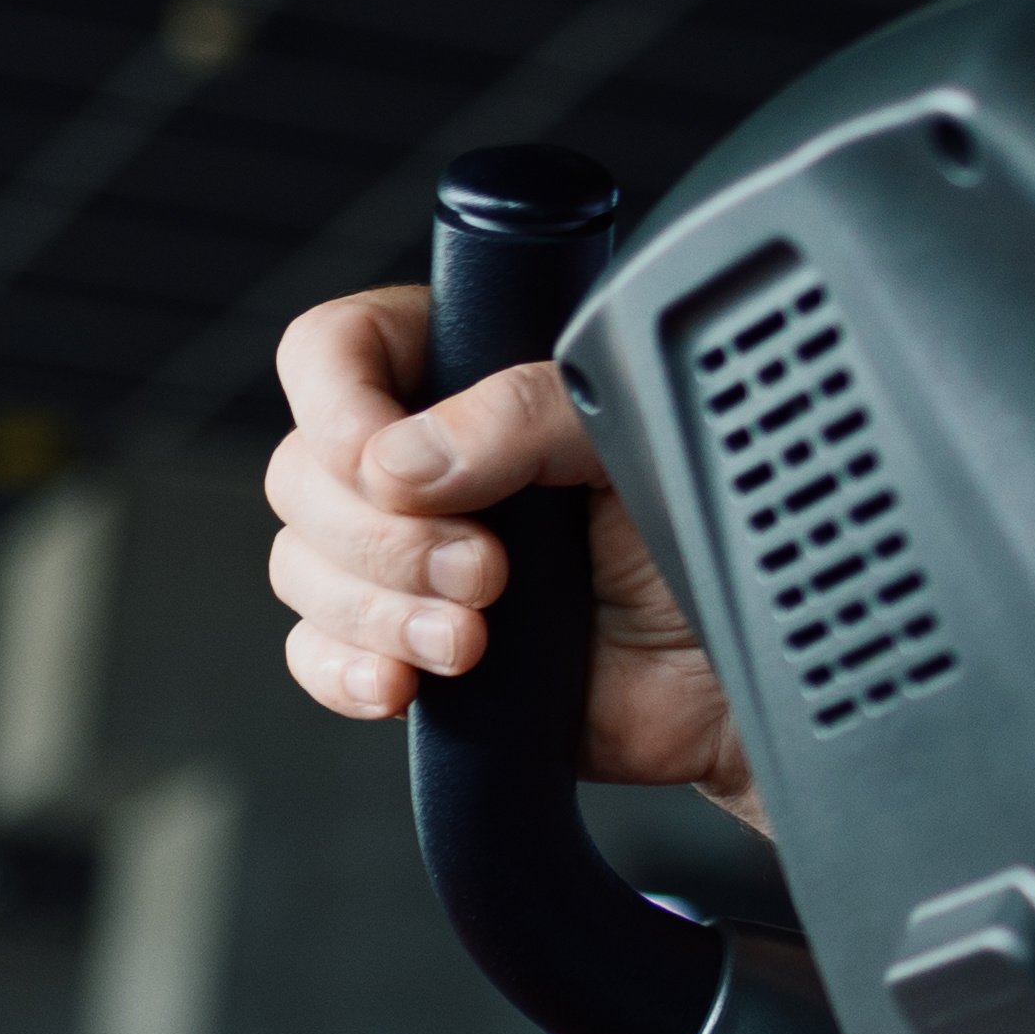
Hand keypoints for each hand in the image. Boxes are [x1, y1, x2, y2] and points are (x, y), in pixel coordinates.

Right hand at [265, 281, 758, 824]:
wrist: (733, 680)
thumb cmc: (703, 539)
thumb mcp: (632, 441)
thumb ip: (525, 418)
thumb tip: (399, 462)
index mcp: (469, 379)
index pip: (338, 349)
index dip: (335, 401)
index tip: (384, 464)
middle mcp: (425, 463)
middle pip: (303, 472)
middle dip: (383, 536)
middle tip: (487, 571)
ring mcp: (409, 557)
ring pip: (301, 565)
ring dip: (377, 609)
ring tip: (475, 639)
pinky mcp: (406, 643)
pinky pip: (314, 652)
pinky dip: (346, 670)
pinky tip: (406, 684)